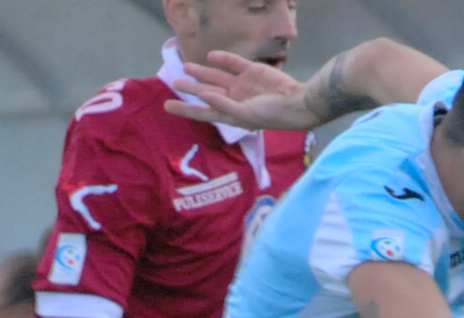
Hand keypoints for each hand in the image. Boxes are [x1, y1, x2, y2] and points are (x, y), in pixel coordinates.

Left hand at [164, 51, 313, 130]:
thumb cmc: (273, 114)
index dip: (185, 109)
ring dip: (202, 73)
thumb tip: (203, 95)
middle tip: (175, 82)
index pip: (203, 112)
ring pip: (217, 78)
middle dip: (191, 89)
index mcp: (231, 114)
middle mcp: (234, 100)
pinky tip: (211, 56)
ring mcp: (243, 85)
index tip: (167, 106)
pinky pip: (234, 64)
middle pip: (207, 93)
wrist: (296, 101)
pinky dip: (223, 59)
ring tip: (186, 67)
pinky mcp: (252, 72)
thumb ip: (224, 105)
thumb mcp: (246, 114)